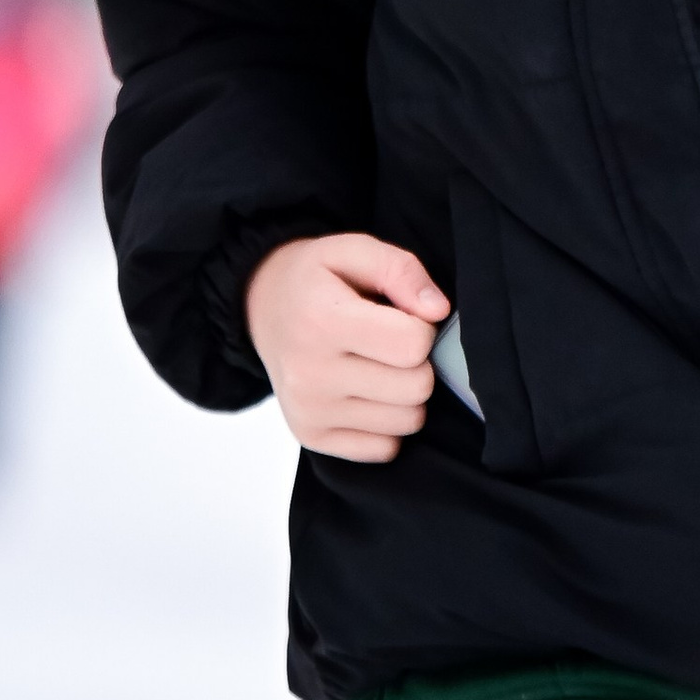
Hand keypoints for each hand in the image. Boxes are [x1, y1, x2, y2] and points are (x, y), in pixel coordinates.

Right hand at [246, 232, 449, 461]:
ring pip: (408, 421)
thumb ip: (401, 270)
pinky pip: (386, 448)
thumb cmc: (315, 280)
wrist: (262, 309)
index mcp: (320, 322)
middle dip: (417, 363)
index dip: (421, 327)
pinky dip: (386, 424)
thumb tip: (438, 311)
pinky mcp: (312, 436)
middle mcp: (309, 374)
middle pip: (416, 388)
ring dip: (405, 394)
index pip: (413, 345)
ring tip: (376, 366)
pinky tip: (365, 394)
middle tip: (389, 344)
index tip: (399, 317)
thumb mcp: (353, 250)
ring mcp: (309, 411)